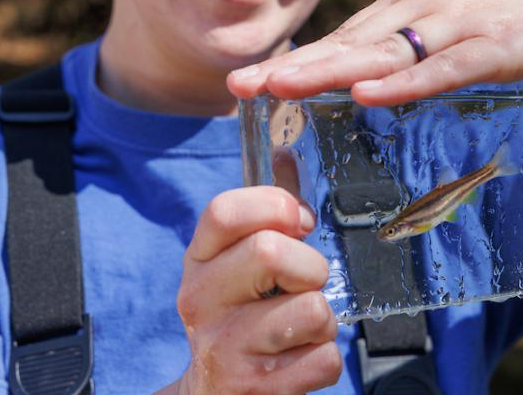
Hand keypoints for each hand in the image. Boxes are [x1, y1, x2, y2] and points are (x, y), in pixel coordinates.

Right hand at [169, 186, 341, 393]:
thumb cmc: (238, 318)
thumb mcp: (235, 263)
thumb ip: (264, 212)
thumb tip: (286, 151)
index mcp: (198, 260)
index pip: (224, 210)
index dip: (274, 206)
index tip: (297, 223)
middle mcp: (200, 300)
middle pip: (271, 251)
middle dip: (310, 266)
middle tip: (302, 284)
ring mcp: (224, 348)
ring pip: (312, 308)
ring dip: (323, 320)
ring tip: (298, 330)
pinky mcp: (254, 389)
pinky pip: (325, 359)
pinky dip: (324, 360)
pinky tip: (297, 362)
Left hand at [229, 0, 522, 104]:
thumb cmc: (512, 8)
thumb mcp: (450, 21)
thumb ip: (408, 44)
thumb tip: (361, 76)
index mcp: (407, 6)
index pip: (341, 39)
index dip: (294, 62)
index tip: (246, 84)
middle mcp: (422, 8)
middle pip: (348, 43)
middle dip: (292, 67)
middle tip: (240, 87)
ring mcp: (457, 24)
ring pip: (383, 53)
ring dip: (330, 71)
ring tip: (281, 88)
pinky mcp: (494, 45)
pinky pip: (441, 68)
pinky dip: (403, 83)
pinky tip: (368, 94)